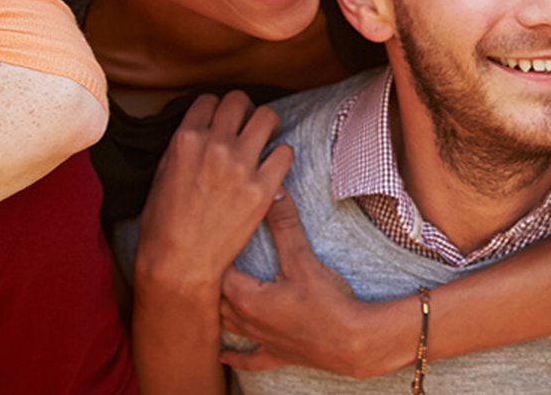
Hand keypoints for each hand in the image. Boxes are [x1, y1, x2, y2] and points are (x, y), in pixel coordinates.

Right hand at [136, 92, 293, 294]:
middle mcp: (215, 145)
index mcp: (185, 139)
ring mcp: (242, 166)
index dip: (216, 108)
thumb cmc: (163, 223)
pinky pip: (286, 152)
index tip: (221, 119)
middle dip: (243, 109)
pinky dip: (281, 155)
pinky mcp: (264, 188)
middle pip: (240, 100)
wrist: (179, 261)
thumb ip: (183, 146)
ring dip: (267, 125)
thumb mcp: (161, 173)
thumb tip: (201, 130)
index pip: (209, 100)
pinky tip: (272, 166)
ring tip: (264, 138)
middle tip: (245, 123)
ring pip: (269, 117)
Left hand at [220, 193, 405, 377]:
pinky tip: (224, 355)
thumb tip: (274, 192)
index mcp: (246, 297)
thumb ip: (286, 225)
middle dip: (205, 281)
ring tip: (203, 300)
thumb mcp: (304, 259)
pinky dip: (234, 356)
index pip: (215, 271)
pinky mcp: (277, 354)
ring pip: (225, 326)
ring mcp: (260, 340)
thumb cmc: (327, 303)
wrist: (352, 342)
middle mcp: (246, 320)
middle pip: (212, 299)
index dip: (210, 254)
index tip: (205, 238)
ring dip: (214, 313)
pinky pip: (249, 358)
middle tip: (198, 261)